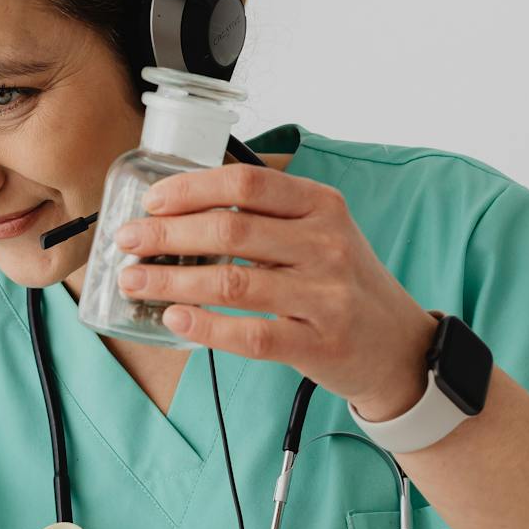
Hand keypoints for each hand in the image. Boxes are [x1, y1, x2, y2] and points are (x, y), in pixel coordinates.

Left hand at [113, 164, 439, 421]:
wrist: (399, 345)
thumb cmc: (346, 283)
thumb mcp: (322, 232)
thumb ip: (268, 217)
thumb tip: (183, 211)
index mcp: (322, 206)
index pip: (246, 183)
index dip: (191, 189)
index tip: (152, 202)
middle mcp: (326, 245)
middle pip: (230, 229)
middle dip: (168, 234)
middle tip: (129, 241)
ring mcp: (324, 296)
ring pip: (231, 282)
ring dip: (172, 280)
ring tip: (135, 280)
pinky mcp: (318, 344)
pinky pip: (250, 334)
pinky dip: (205, 326)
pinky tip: (175, 317)